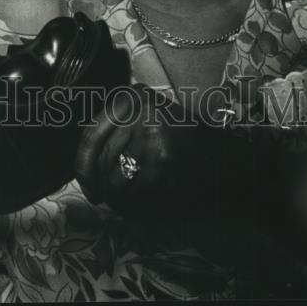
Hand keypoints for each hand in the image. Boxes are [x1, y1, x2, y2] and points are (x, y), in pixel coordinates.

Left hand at [75, 84, 190, 213]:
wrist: (224, 159)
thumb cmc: (180, 140)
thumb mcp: (146, 119)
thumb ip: (115, 131)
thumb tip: (83, 167)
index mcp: (132, 97)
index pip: (92, 134)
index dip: (82, 164)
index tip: (84, 184)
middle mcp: (140, 112)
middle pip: (102, 160)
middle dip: (101, 186)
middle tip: (105, 197)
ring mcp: (152, 138)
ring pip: (115, 182)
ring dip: (117, 200)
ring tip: (129, 201)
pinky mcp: (164, 165)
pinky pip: (134, 195)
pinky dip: (135, 208)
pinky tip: (145, 205)